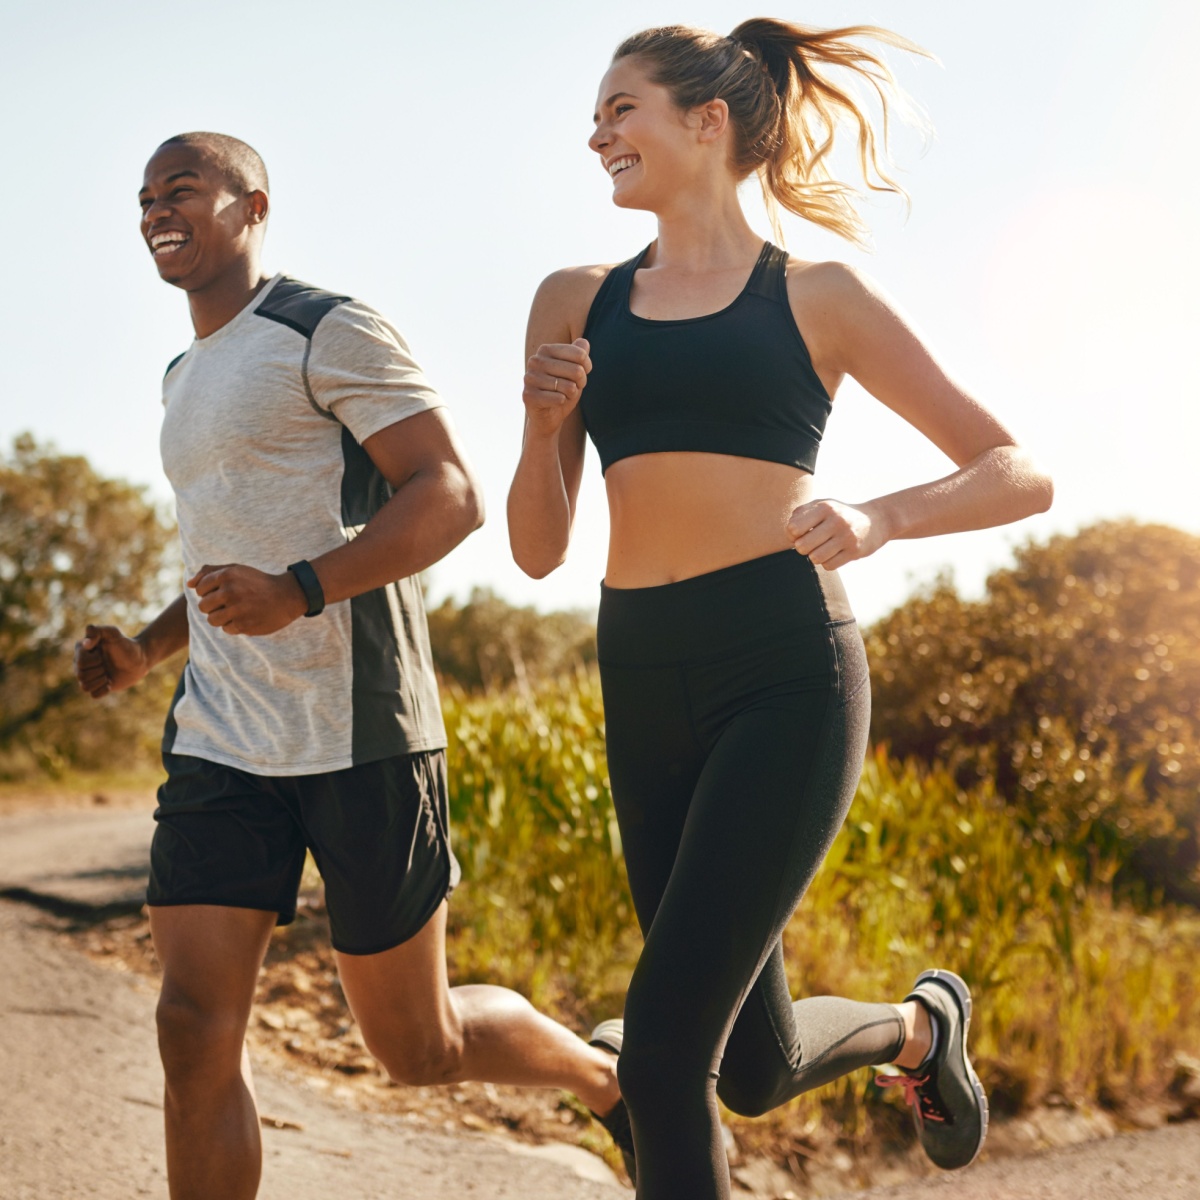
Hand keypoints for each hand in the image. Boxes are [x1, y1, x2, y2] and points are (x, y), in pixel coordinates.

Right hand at [74, 625, 150, 697]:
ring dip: (100, 680)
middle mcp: (80, 663)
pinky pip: (93, 695)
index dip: (94, 660)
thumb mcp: (113, 633)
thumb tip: (86, 643)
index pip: (79, 662)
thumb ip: (98, 631)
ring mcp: (88, 676)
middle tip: (106, 664)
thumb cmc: (126, 645)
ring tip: (108, 673)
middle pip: (80, 675)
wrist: (139, 659)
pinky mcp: (96, 687)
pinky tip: (110, 682)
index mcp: (81, 650)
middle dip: (99, 670)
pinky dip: (104, 689)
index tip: (102, 653)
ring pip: (85, 687)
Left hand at [188, 564, 307, 636]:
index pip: (199, 589)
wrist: (287, 596)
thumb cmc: (257, 582)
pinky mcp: (243, 625)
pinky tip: (246, 617)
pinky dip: (234, 625)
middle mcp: (230, 591)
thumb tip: (189, 584)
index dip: (209, 592)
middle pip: (203, 606)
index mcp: (226, 575)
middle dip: (213, 606)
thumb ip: (210, 572)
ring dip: (221, 618)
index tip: (223, 591)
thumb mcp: (236, 570)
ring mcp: (236, 609)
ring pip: (212, 620)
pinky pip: (226, 629)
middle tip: (230, 603)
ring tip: (236, 612)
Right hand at [523, 338, 591, 435]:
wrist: (547, 416)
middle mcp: (535, 361)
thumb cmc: (563, 389)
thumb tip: (583, 343)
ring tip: (563, 395)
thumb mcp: (575, 369)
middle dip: (581, 382)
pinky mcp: (528, 395)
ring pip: (569, 387)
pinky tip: (556, 402)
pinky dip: (563, 403)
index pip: (580, 354)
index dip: (587, 367)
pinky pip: (559, 399)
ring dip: (571, 394)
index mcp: (545, 349)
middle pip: (576, 370)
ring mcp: (530, 378)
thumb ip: (580, 354)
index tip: (582, 373)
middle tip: (574, 387)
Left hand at [787, 499, 889, 569]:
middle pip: (802, 546)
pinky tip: (834, 554)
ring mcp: (847, 536)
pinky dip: (827, 562)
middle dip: (802, 548)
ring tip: (822, 548)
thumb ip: (801, 513)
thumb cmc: (839, 514)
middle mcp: (836, 520)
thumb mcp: (822, 505)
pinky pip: (829, 566)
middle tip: (810, 544)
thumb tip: (790, 532)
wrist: (875, 521)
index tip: (800, 533)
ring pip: (815, 558)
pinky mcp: (855, 551)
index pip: (793, 528)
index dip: (792, 535)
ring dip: (815, 556)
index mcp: (825, 507)